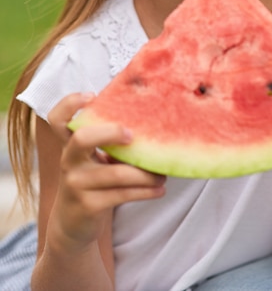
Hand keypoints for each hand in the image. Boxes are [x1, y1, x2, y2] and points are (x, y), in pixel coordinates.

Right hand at [47, 93, 165, 249]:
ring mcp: (76, 184)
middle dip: (110, 132)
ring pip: (116, 173)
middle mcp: (69, 161)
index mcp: (70, 145)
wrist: (72, 226)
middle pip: (82, 138)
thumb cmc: (91, 182)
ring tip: (162, 174)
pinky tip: (159, 189)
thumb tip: (148, 122)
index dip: (70, 103)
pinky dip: (145, 191)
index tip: (92, 95)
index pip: (58, 119)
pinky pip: (122, 194)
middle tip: (133, 136)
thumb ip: (107, 143)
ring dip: (145, 173)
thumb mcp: (91, 161)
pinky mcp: (88, 206)